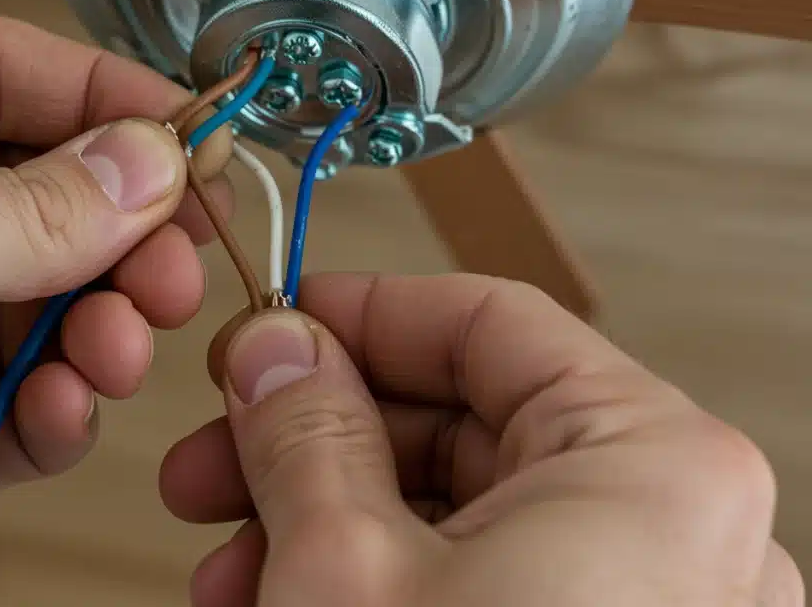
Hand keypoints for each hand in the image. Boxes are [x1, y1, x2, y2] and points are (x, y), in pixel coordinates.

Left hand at [0, 12, 234, 606]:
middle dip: (110, 234)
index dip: (97, 103)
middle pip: (23, 193)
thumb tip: (144, 168)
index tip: (188, 141)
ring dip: (90, 327)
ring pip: (23, 303)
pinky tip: (65, 408)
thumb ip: (26, 204)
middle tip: (174, 265)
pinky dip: (47, 407)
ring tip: (118, 348)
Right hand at [161, 273, 803, 606]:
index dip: (364, 314)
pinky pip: (483, 590)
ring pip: (461, 516)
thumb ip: (308, 430)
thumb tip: (281, 352)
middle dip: (316, 441)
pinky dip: (376, 589)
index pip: (491, 323)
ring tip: (226, 571)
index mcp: (651, 467)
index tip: (277, 327)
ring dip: (324, 525)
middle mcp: (678, 536)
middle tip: (214, 457)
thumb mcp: (340, 569)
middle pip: (467, 425)